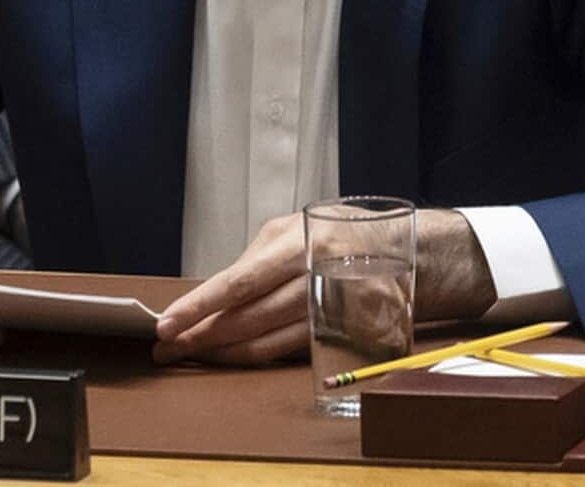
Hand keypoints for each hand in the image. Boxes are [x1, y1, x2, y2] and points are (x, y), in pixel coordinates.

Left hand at [151, 208, 498, 365]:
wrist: (415, 248)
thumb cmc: (344, 233)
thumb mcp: (299, 229)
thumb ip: (261, 260)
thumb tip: (216, 296)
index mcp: (297, 241)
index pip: (238, 281)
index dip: (200, 306)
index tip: (168, 323)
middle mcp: (313, 275)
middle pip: (248, 317)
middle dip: (204, 335)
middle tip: (168, 347)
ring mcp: (332, 308)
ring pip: (267, 340)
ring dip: (226, 352)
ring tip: (193, 354)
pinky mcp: (346, 332)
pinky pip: (292, 349)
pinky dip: (259, 355)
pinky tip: (236, 356)